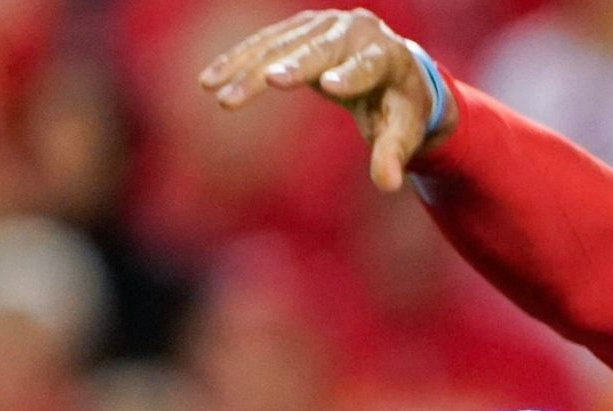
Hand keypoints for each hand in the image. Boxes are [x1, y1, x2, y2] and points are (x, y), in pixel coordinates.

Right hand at [200, 9, 451, 190]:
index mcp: (385, 55)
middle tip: (266, 81)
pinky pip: (264, 43)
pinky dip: (237, 60)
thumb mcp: (403, 132)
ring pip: (282, 44)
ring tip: (215, 90)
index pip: (367, 66)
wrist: (393, 69)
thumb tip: (388, 184)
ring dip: (247, 67)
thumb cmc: (399, 106)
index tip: (330, 86)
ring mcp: (323, 24)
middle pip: (319, 51)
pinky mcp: (300, 27)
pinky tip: (209, 79)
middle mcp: (353, 30)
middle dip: (292, 66)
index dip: (350, 75)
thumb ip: (394, 154)